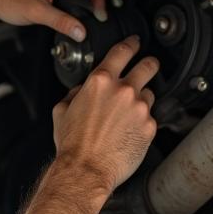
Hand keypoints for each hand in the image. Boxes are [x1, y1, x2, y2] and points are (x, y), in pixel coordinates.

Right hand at [52, 35, 158, 193]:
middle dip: (149, 64)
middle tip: (147, 67)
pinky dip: (143, 122)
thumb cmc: (73, 146)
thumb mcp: (61, 111)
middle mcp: (123, 91)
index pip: (122, 51)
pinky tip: (130, 132)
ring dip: (142, 99)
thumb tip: (82, 89)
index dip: (131, 44)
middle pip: (148, 65)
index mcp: (100, 82)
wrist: (86, 171)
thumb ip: (75, 93)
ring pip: (150, 94)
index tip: (135, 43)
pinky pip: (151, 118)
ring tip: (129, 115)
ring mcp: (139, 108)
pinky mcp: (150, 126)